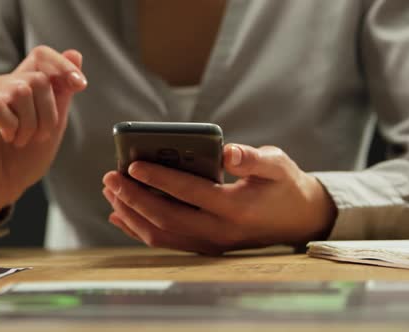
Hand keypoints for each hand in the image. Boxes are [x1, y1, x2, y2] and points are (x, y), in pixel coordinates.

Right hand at [0, 46, 86, 219]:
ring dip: (30, 124)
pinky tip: (6, 139)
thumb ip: (62, 93)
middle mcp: (0, 85)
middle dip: (48, 114)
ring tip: (20, 140)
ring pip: (19, 90)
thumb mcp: (52, 125)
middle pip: (37, 78)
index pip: (41, 55)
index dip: (63, 65)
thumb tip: (75, 54)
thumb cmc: (23, 159)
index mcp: (22, 85)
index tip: (80, 85)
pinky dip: (10, 127)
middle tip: (39, 136)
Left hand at [102, 144, 336, 254]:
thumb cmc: (285, 185)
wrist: (298, 219)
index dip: (158, 178)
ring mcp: (210, 244)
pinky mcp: (205, 247)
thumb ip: (252, 159)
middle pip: (166, 217)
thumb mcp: (277, 165)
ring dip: (132, 214)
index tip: (132, 164)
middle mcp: (219, 232)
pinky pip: (166, 242)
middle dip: (134, 197)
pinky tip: (121, 215)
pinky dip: (140, 230)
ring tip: (111, 192)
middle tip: (110, 177)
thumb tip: (227, 152)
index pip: (188, 192)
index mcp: (236, 208)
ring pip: (161, 234)